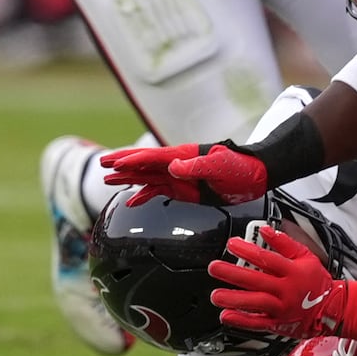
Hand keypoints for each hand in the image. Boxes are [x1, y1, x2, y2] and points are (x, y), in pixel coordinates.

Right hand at [101, 143, 267, 205]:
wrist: (255, 177)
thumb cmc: (240, 167)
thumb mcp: (220, 166)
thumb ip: (196, 167)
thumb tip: (172, 166)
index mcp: (183, 155)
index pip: (152, 157)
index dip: (133, 160)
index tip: (115, 163)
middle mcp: (177, 165)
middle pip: (143, 164)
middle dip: (122, 165)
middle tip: (101, 165)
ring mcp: (178, 177)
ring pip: (147, 178)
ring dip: (128, 179)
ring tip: (107, 180)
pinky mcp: (183, 190)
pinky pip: (158, 191)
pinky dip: (144, 195)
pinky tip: (131, 200)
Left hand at [207, 227, 347, 338]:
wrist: (332, 308)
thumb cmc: (317, 282)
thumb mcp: (306, 257)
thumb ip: (285, 243)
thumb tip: (266, 230)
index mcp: (293, 271)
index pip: (268, 259)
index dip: (248, 250)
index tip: (232, 244)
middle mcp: (287, 290)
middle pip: (256, 280)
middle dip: (233, 274)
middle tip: (215, 268)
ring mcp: (282, 307)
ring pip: (255, 303)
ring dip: (234, 299)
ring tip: (216, 295)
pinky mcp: (278, 322)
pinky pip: (258, 323)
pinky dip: (241, 320)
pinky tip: (227, 315)